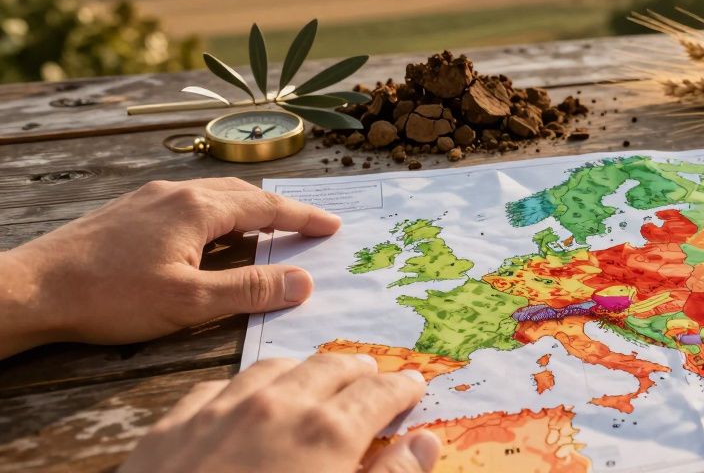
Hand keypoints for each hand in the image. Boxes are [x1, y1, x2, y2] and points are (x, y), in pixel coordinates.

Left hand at [0, 178, 340, 357]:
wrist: (32, 289)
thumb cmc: (109, 297)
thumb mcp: (189, 302)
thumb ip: (250, 290)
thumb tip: (303, 281)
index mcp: (199, 208)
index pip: (268, 206)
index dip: (304, 217)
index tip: (333, 225)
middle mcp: (178, 192)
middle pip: (244, 194)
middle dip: (281, 210)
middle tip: (310, 226)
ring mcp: (150, 198)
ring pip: (215, 197)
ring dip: (249, 210)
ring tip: (269, 229)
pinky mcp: (129, 211)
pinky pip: (190, 203)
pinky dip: (218, 215)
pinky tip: (212, 236)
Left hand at [121, 354, 438, 472]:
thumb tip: (424, 442)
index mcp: (328, 432)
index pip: (378, 393)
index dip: (400, 388)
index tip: (412, 385)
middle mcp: (277, 407)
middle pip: (329, 369)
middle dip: (356, 370)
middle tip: (372, 374)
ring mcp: (220, 410)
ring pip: (272, 369)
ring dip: (303, 370)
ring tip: (315, 377)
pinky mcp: (172, 427)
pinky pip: (217, 388)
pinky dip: (243, 388)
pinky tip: (244, 399)